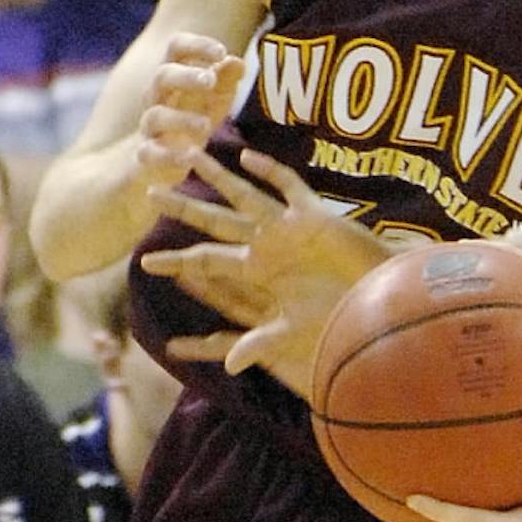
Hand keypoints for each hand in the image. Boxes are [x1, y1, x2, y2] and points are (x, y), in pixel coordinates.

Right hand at [134, 34, 245, 190]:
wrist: (150, 162)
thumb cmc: (186, 123)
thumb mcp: (210, 102)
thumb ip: (224, 82)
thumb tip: (237, 61)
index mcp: (173, 79)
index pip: (176, 49)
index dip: (196, 45)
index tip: (221, 51)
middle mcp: (157, 99)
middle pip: (162, 76)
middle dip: (185, 75)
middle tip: (210, 79)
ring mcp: (149, 128)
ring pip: (155, 116)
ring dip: (181, 119)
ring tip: (206, 126)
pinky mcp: (146, 157)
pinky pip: (150, 154)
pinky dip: (169, 156)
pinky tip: (190, 158)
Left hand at [139, 146, 389, 396]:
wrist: (377, 307)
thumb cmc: (337, 322)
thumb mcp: (292, 334)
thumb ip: (259, 343)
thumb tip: (229, 365)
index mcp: (256, 271)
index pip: (206, 262)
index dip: (176, 262)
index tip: (144, 263)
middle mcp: (266, 246)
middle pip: (215, 222)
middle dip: (183, 208)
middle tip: (149, 192)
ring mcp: (289, 228)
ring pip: (245, 195)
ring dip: (219, 176)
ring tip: (190, 155)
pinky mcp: (316, 216)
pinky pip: (290, 187)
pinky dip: (271, 172)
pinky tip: (248, 156)